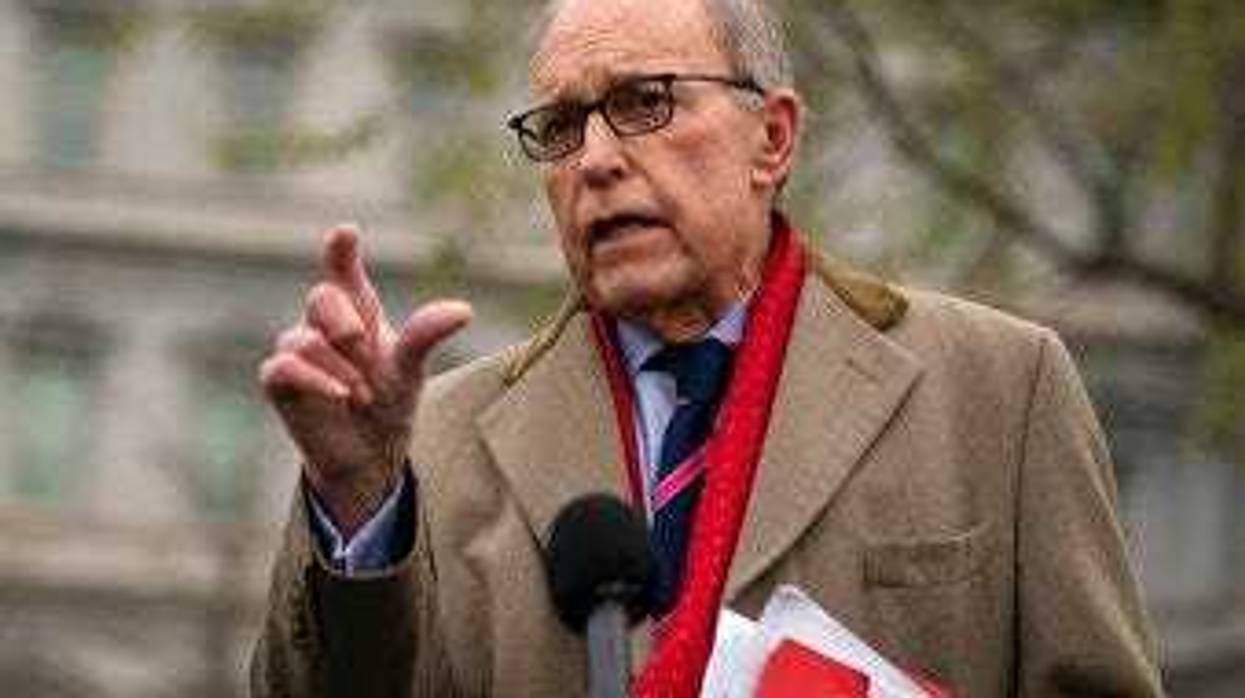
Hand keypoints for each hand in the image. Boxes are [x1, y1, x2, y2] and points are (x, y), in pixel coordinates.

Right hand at [259, 224, 471, 535]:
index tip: (346, 232)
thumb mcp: (410, 368)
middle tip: (368, 354)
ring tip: (362, 395)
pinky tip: (342, 395)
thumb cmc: (389, 401)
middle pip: (322, 298)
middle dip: (348, 326)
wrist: (370, 455)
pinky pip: (285, 366)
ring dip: (341, 368)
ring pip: (305, 339)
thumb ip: (425, 335)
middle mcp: (322, 323)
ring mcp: (296, 348)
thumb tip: (463, 310)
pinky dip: (316, 379)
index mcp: (356, 310)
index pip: (343, 271)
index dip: (341, 250)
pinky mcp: (278, 379)